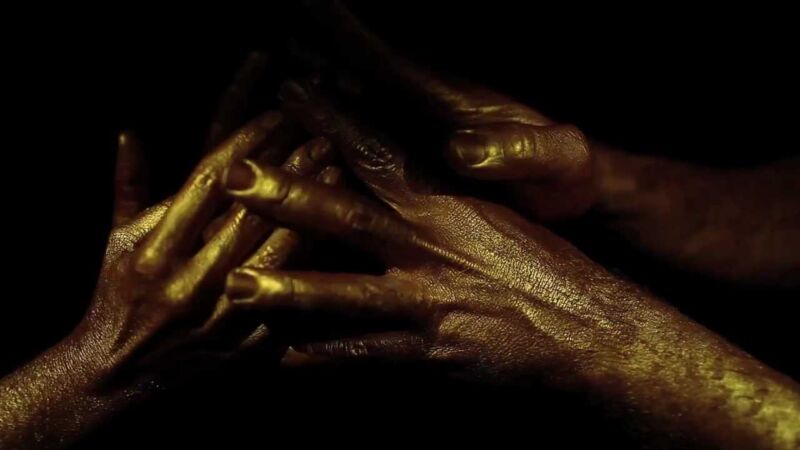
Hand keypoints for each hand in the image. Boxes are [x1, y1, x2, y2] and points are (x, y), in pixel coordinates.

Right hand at [0, 112, 340, 448]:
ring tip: (337, 173)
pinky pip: (287, 299)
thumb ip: (127, 185)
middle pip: (249, 214)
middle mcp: (185, 282)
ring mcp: (218, 316)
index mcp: (152, 251)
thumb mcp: (113, 240)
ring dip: (310, 212)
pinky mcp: (243, 343)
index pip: (206, 185)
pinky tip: (335, 235)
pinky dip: (311, 265)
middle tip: (322, 138)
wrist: (116, 374)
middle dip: (289, 172)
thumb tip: (128, 130)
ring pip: (275, 255)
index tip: (277, 116)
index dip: (245, 145)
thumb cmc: (117, 295)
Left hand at [220, 82, 799, 449]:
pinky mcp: (431, 353)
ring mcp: (427, 304)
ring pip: (346, 294)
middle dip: (288, 195)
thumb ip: (438, 195)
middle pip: (348, 215)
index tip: (290, 94)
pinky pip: (368, 357)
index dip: (332, 121)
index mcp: (447, 205)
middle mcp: (430, 249)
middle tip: (233, 178)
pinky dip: (327, 359)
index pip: (380, 153)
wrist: (588, 328)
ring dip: (290, 289)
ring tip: (238, 286)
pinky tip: (286, 361)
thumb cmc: (542, 264)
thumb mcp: (493, 215)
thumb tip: (390, 166)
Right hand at [302, 0, 593, 219]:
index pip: (390, 60)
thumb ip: (513, 151)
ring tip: (278, 77)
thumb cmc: (569, 174)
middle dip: (320, 52)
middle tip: (277, 34)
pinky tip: (311, 148)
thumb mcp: (554, 157)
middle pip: (363, 76)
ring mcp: (426, 141)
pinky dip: (340, 140)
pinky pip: (372, 150)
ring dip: (322, 91)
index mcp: (455, 104)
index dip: (350, 33)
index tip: (313, 1)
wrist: (580, 194)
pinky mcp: (427, 169)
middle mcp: (432, 115)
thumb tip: (460, 151)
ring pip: (361, 110)